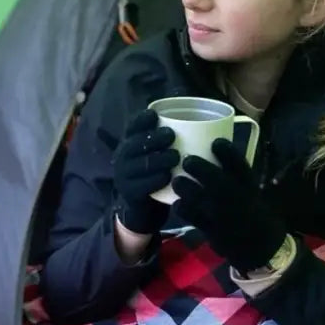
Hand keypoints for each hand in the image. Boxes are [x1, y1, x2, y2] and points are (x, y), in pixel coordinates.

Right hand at [112, 109, 177, 234]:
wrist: (144, 210)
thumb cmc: (156, 175)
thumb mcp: (157, 155)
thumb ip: (167, 142)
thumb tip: (202, 123)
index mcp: (130, 144)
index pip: (132, 128)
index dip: (141, 120)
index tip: (155, 114)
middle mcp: (123, 157)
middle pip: (135, 144)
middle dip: (152, 138)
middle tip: (171, 135)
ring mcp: (124, 176)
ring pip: (139, 164)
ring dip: (157, 158)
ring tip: (176, 156)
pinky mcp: (129, 193)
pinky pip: (142, 186)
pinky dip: (156, 180)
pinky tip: (169, 177)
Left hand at [172, 139, 287, 273]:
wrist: (262, 248)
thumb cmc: (253, 212)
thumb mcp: (250, 191)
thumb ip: (234, 173)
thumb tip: (212, 145)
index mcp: (249, 186)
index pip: (239, 163)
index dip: (226, 149)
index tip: (215, 142)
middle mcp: (237, 199)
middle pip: (213, 177)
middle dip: (195, 165)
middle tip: (187, 161)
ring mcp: (222, 215)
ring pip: (195, 195)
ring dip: (183, 185)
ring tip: (178, 181)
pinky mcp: (210, 229)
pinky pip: (188, 213)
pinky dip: (181, 206)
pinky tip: (179, 203)